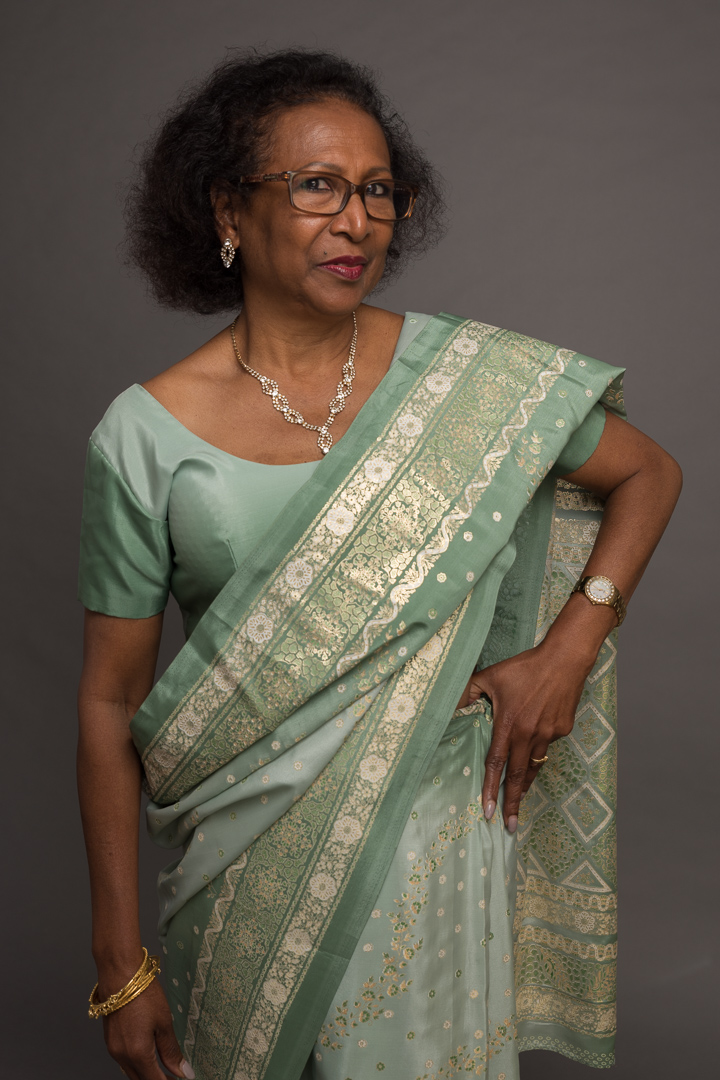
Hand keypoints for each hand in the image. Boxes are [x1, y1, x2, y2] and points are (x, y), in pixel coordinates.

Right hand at [100, 976, 193, 1078]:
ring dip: (146, 1074)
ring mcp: (113, 1049)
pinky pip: (124, 1061)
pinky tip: (147, 1056)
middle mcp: (122, 1056)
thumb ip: (171, 1051)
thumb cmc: (143, 994)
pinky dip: (137, 1064)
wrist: (119, 974)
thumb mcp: (164, 1022)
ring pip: (131, 1072)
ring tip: (163, 1068)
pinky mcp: (109, 1040)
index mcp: (138, 1053)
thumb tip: (183, 1072)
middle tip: (174, 1076)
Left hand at [459, 639, 591, 832]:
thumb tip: (451, 705)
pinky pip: (548, 746)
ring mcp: (548, 734)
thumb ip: (468, 692)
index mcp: (508, 724)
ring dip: (526, 786)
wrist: (565, 659)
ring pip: (534, 766)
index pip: (496, 763)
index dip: (490, 788)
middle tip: (509, 826)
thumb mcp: (491, 676)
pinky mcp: (562, 730)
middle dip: (512, 803)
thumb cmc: (525, 666)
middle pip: (518, 777)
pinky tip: (536, 740)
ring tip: (519, 803)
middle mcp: (529, 734)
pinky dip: (539, 750)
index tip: (488, 811)